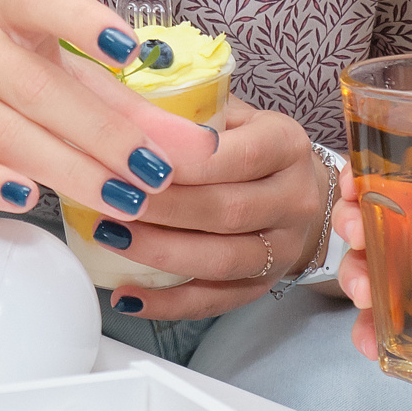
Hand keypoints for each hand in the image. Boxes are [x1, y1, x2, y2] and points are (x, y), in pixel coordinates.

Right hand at [0, 0, 215, 228]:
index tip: (130, 51)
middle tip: (154, 173)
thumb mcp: (69, 84)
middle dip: (103, 134)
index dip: (85, 21)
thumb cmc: (9, 93)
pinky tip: (30, 198)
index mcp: (6, 6)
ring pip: (5, 131)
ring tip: (121, 200)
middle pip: (37, 86)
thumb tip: (201, 148)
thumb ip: (131, 111)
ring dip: (69, 169)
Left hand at [93, 94, 329, 319]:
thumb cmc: (248, 144)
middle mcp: (294, 198)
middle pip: (228, 211)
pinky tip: (128, 295)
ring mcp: (283, 248)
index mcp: (286, 145)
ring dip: (161, 253)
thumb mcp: (231, 113)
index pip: (240, 155)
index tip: (137, 159)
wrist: (300, 190)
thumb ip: (189, 113)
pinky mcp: (264, 285)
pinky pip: (216, 301)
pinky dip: (169, 304)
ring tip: (111, 237)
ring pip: (222, 260)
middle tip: (112, 198)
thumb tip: (119, 106)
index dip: (186, 161)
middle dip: (164, 208)